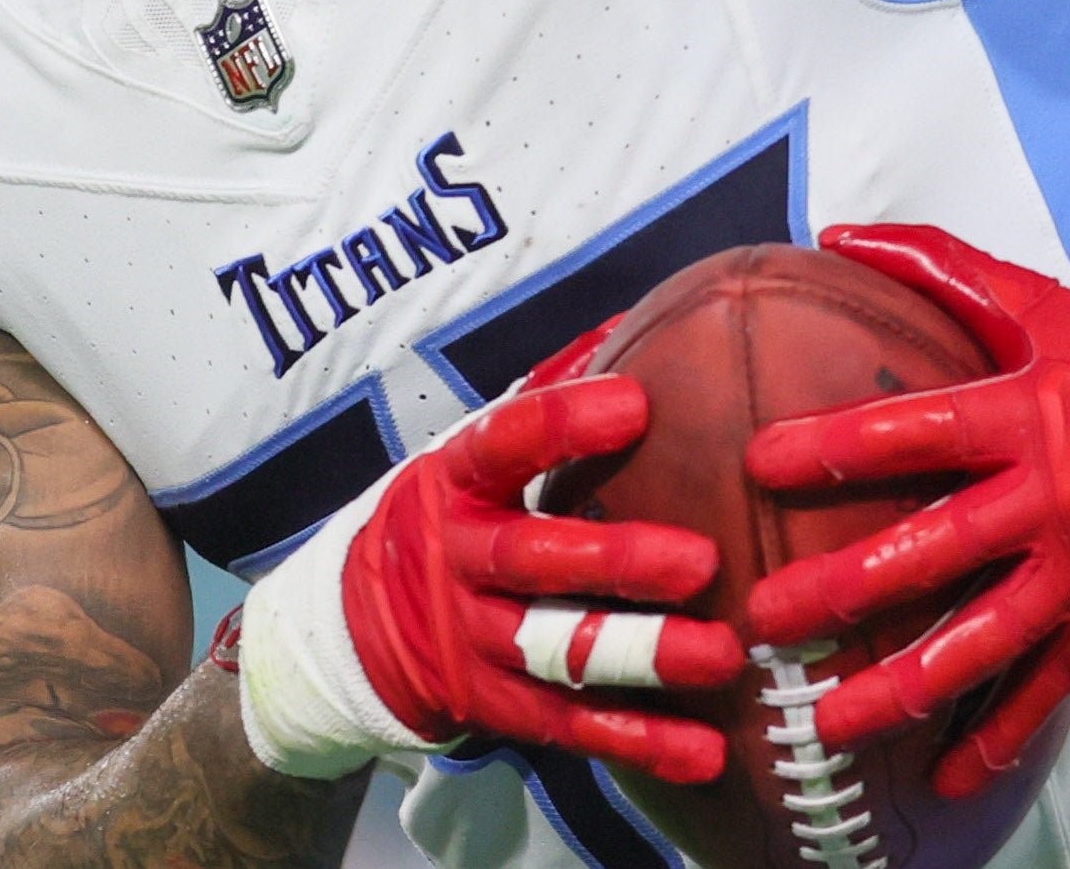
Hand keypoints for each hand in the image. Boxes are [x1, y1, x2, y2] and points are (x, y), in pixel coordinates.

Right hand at [246, 324, 745, 783]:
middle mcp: (458, 561)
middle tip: (701, 560)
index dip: (564, 423)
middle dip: (618, 563)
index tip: (637, 401)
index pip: (502, 443)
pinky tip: (706, 750)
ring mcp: (472, 641)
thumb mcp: (473, 454)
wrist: (348, 630)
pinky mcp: (493, 707)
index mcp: (455, 482)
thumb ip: (546, 395)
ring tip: (721, 657)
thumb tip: (633, 319)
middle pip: (535, 561)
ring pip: (558, 652)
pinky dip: (639, 742)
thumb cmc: (449, 518)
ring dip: (644, 657)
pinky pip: (569, 727)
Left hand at [738, 225, 1069, 796]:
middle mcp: (1051, 496)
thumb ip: (936, 265)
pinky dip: (998, 738)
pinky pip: (1046, 687)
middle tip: (764, 619)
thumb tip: (835, 231)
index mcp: (1027, 413)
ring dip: (900, 686)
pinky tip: (942, 780)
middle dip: (842, 589)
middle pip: (934, 550)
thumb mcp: (1034, 300)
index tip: (758, 462)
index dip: (837, 445)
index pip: (916, 429)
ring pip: (982, 640)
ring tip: (827, 721)